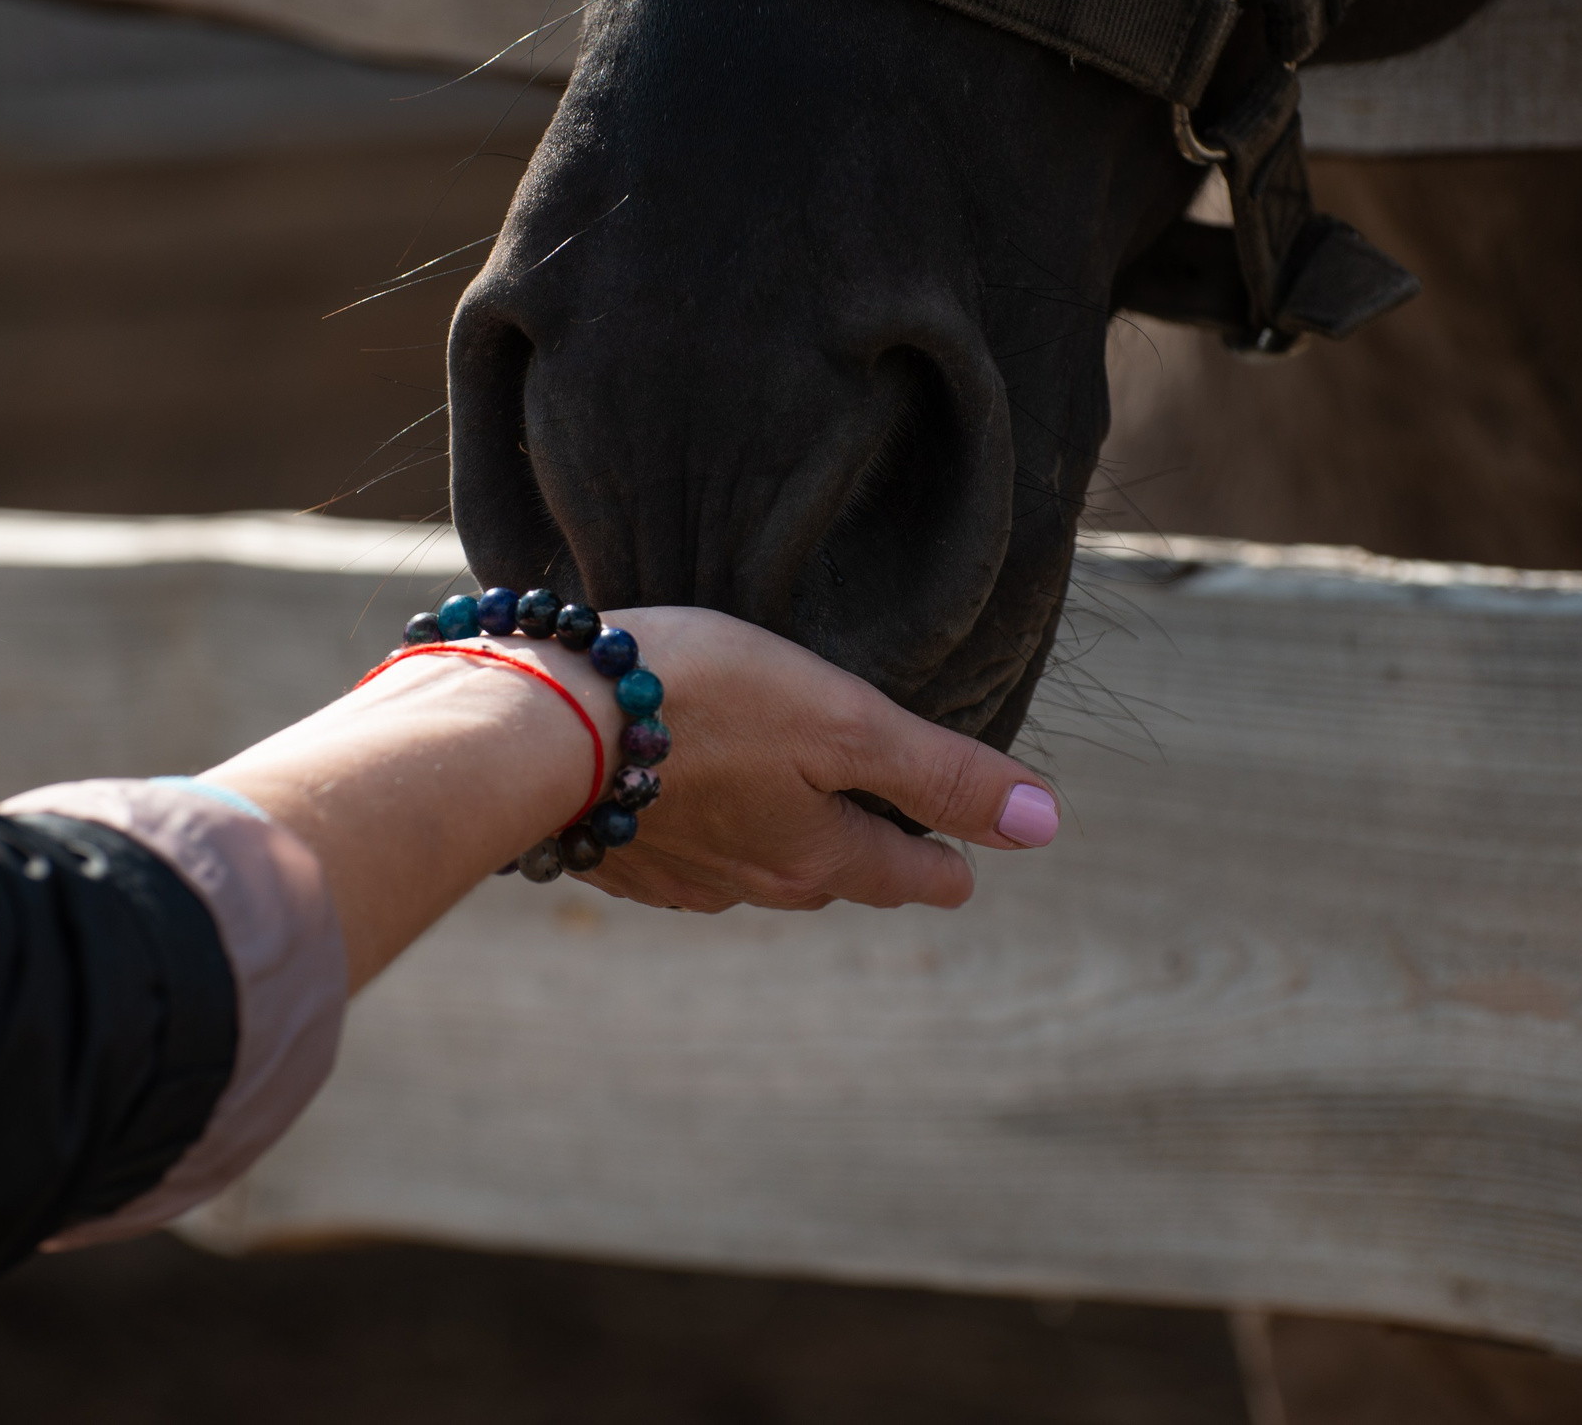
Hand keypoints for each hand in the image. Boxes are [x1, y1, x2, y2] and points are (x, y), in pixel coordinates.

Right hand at [582, 608, 1057, 912]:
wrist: (537, 725)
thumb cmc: (701, 701)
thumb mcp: (843, 721)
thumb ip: (938, 773)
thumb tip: (1044, 824)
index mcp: (819, 854)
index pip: (910, 875)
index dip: (947, 862)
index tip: (965, 866)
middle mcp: (752, 881)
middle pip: (833, 876)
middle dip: (865, 855)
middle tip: (888, 831)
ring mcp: (676, 874)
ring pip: (754, 868)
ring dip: (778, 842)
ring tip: (789, 807)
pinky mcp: (613, 851)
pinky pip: (680, 853)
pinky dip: (702, 829)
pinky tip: (688, 800)